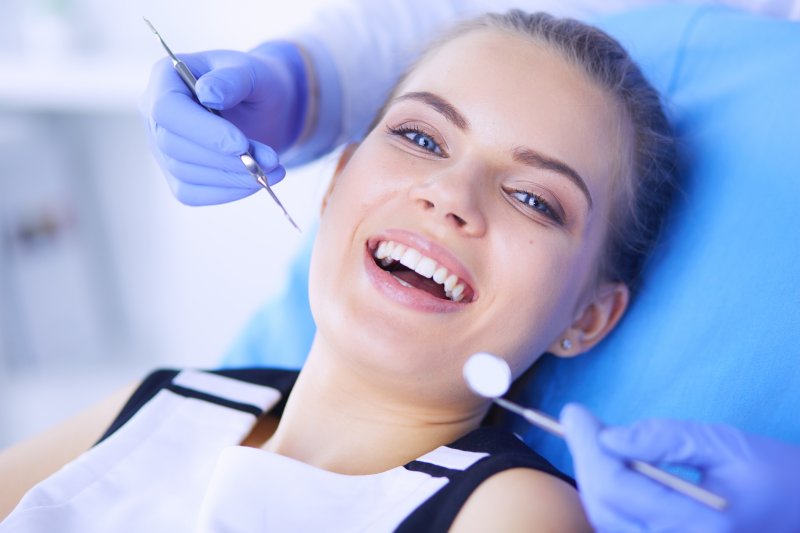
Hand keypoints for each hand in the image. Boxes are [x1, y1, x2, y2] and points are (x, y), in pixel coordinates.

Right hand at [140, 42, 307, 204]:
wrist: (266, 107)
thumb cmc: (257, 83)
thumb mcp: (254, 72)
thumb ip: (233, 79)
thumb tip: (208, 92)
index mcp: (167, 78)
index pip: (167, 109)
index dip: (202, 131)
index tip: (241, 144)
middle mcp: (156, 114)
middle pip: (174, 146)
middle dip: (224, 158)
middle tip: (270, 159)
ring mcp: (162, 147)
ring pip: (184, 173)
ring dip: (232, 177)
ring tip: (272, 168)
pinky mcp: (177, 174)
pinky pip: (193, 193)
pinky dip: (227, 192)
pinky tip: (257, 182)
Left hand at [561, 404, 799, 532]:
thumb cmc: (773, 473)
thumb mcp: (722, 443)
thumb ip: (665, 439)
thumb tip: (609, 437)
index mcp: (699, 523)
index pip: (616, 487)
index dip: (587, 445)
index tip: (575, 411)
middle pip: (603, 507)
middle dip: (584, 458)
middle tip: (579, 420)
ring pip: (606, 521)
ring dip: (593, 477)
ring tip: (594, 438)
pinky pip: (621, 528)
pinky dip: (608, 496)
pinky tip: (612, 466)